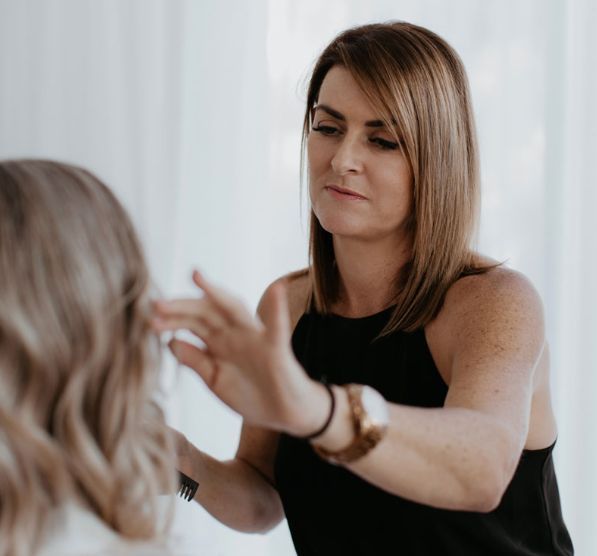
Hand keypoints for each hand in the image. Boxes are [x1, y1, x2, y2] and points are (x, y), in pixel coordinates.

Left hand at [153, 271, 318, 433]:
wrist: (284, 415)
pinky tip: (277, 289)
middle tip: (156, 304)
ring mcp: (255, 338)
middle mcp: (235, 333)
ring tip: (197, 278)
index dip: (171, 318)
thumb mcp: (215, 380)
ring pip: (235, 310)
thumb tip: (170, 342)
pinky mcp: (277, 349)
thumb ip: (195, 361)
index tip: (148, 317)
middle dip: (182, 307)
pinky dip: (278, 309)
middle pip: (206, 312)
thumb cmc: (251, 394)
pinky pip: (278, 327)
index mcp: (219, 341)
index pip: (192, 322)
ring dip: (216, 294)